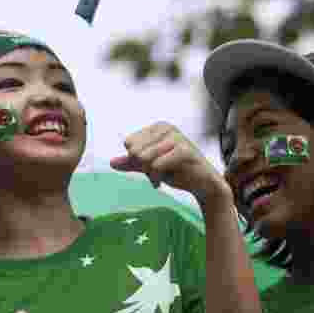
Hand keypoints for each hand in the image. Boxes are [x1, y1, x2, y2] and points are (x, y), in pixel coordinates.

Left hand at [110, 123, 229, 205]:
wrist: (202, 184)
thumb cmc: (177, 172)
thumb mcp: (150, 166)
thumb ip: (131, 163)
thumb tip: (111, 162)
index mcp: (158, 127)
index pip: (129, 143)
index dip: (136, 159)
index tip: (152, 165)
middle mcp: (167, 128)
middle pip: (134, 151)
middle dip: (143, 167)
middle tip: (158, 172)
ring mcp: (176, 137)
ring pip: (144, 159)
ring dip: (150, 174)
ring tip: (162, 176)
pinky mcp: (184, 150)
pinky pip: (155, 166)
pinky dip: (156, 178)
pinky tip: (165, 180)